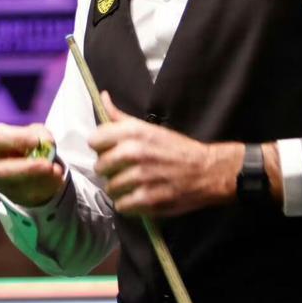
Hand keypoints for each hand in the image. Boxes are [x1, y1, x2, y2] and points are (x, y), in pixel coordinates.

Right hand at [0, 122, 64, 207]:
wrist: (30, 165)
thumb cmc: (30, 142)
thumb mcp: (36, 132)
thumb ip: (41, 135)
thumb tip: (47, 144)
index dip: (17, 139)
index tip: (36, 142)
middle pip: (3, 170)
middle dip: (27, 169)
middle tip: (48, 165)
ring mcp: (1, 183)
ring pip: (17, 187)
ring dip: (41, 180)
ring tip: (57, 172)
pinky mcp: (13, 198)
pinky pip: (29, 197)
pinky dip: (46, 188)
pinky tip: (57, 181)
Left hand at [89, 91, 242, 217]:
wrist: (206, 171)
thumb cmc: (177, 149)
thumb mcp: (149, 127)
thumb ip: (121, 117)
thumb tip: (102, 96)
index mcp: (133, 132)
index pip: (94, 140)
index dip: (102, 148)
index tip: (111, 151)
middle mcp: (134, 152)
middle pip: (99, 166)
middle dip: (110, 170)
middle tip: (124, 170)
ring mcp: (140, 177)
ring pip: (109, 188)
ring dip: (119, 189)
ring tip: (134, 184)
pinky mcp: (147, 200)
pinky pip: (121, 206)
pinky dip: (129, 205)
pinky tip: (140, 197)